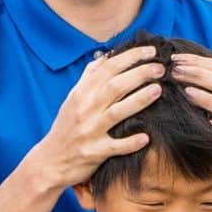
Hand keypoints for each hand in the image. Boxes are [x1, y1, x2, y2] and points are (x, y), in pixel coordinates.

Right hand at [39, 45, 164, 188]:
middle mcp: (85, 109)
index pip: (107, 68)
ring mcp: (90, 131)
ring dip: (138, 100)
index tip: (150, 51)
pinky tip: (145, 137)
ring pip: (116, 112)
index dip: (130, 57)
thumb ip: (88, 78)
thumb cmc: (66, 127)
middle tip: (161, 68)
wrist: (50, 160)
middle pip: (115, 86)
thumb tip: (104, 57)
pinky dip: (130, 142)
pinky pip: (115, 147)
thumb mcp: (72, 99)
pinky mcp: (94, 152)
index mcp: (82, 93)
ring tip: (158, 90)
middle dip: (139, 74)